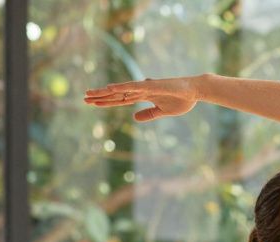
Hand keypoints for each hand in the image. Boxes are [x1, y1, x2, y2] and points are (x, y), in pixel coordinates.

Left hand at [83, 76, 199, 121]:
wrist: (195, 91)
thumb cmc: (182, 100)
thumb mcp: (162, 112)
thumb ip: (149, 114)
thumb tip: (134, 118)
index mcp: (144, 97)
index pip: (121, 100)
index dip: (107, 102)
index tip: (93, 104)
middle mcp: (141, 90)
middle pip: (117, 94)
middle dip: (101, 96)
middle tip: (84, 98)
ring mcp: (145, 87)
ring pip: (121, 90)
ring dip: (105, 92)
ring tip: (89, 93)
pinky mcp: (151, 86)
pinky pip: (133, 87)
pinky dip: (121, 87)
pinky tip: (109, 88)